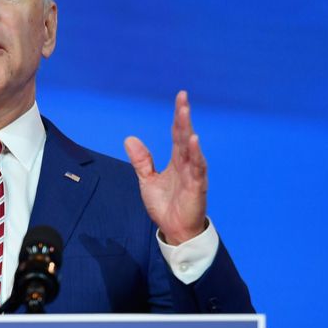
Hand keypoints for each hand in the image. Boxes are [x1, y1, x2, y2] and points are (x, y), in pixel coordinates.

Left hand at [124, 90, 207, 244]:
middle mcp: (186, 164)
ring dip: (188, 130)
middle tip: (183, 98)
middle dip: (183, 117)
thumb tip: (129, 139)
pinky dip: (196, 154)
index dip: (178, 116)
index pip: (177, 134)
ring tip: (185, 112)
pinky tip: (194, 141)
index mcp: (176, 161)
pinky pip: (197, 168)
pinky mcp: (197, 187)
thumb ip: (141, 160)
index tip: (180, 97)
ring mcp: (193, 174)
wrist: (174, 230)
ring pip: (191, 148)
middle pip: (184, 136)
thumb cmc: (165, 205)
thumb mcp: (147, 180)